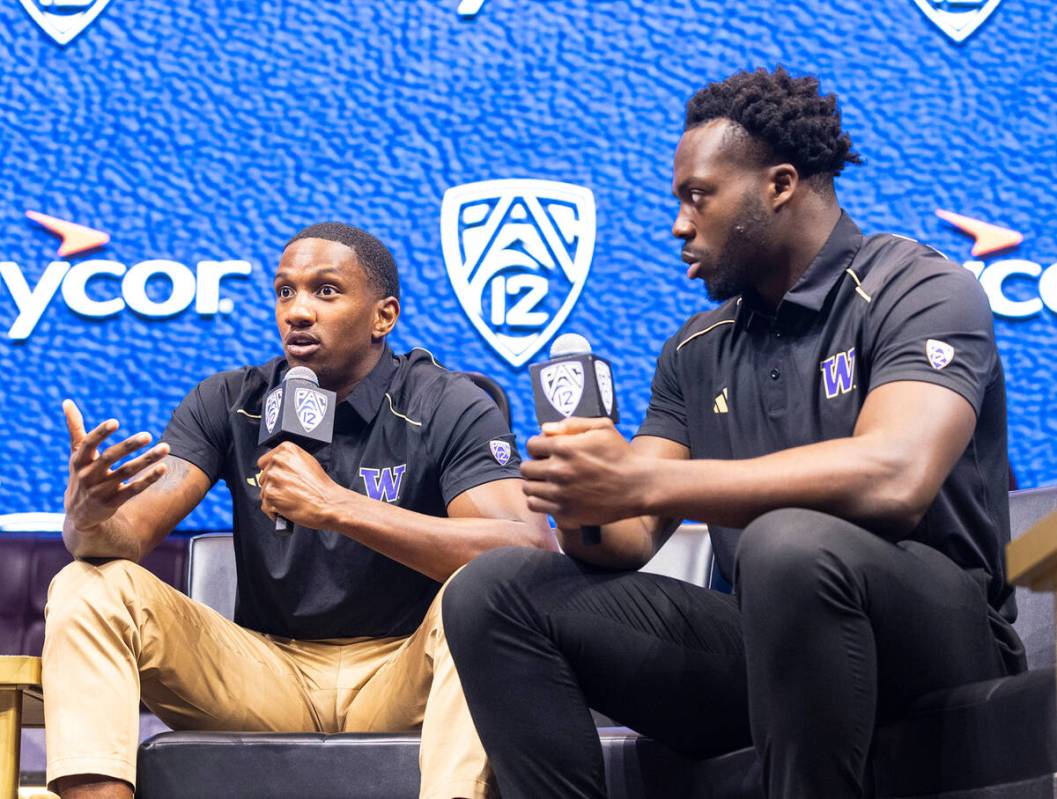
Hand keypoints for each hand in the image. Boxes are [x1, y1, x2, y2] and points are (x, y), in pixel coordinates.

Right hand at [62, 399, 169, 530]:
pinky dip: (148, 479)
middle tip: (148, 435)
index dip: (100, 433)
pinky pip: (134, 489)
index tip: (115, 421)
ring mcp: (101, 490)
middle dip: (129, 446)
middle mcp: (89, 475)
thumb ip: (75, 428)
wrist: (80, 514)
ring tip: (165, 447)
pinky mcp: (114, 502)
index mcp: (79, 461)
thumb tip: (67, 401)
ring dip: (147, 460)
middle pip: (110, 458)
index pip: (88, 444)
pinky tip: (163, 467)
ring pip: (127, 472)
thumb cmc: (81, 475)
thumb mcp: (76, 454)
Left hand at [257, 442, 342, 528]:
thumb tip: (278, 467)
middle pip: (263, 477)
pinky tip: (287, 507)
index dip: (273, 472)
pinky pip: (265, 505)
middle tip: (289, 490)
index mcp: (286, 450)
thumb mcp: (308, 462)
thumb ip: (289, 461)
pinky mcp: (270, 494)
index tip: (280, 478)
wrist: (328, 503)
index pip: (264, 461)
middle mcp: (277, 461)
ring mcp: (273, 477)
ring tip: (290, 499)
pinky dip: (274, 510)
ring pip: (263, 491)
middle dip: (273, 485)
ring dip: (274, 498)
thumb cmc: (321, 487)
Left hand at [521, 417, 648, 526]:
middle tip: (547, 468)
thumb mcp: (602, 428)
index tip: (547, 451)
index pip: (531, 445)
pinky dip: (540, 501)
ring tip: (548, 483)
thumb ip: (571, 424)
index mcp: (564, 447)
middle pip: (526, 468)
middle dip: (535, 465)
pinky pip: (536, 505)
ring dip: (535, 484)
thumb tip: (544, 429)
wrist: (637, 487)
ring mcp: (560, 494)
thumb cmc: (621, 455)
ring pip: (528, 488)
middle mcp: (558, 470)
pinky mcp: (564, 512)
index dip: (538, 446)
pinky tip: (552, 496)